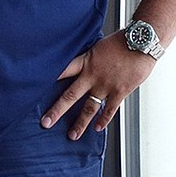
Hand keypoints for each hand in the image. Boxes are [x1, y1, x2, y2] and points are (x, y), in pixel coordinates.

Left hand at [40, 32, 156, 139]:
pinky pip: (109, 109)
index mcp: (86, 60)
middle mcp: (93, 75)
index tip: (33, 87)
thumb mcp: (101, 46)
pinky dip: (103, 120)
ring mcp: (105, 85)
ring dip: (79, 123)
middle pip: (70, 95)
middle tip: (45, 122)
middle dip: (57, 110)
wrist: (142, 42)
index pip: (62, 70)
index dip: (48, 78)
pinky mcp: (119, 91)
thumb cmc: (123, 41)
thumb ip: (91, 57)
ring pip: (88, 108)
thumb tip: (84, 63)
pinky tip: (97, 128)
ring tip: (72, 135)